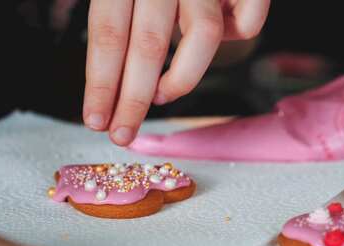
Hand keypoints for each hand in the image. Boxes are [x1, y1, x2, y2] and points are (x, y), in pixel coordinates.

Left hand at [82, 0, 269, 145]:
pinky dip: (236, 36)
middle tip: (122, 134)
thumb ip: (124, 6)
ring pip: (203, 36)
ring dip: (181, 78)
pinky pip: (247, 23)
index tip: (96, 120)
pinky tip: (223, 31)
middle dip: (133, 99)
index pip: (108, 30)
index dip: (101, 81)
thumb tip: (124, 70)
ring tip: (164, 92)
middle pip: (147, 43)